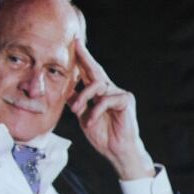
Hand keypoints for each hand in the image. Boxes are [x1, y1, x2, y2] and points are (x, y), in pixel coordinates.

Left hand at [68, 38, 155, 180]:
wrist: (117, 150)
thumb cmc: (103, 135)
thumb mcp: (84, 116)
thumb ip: (78, 102)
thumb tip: (67, 88)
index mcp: (99, 93)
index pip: (88, 73)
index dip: (81, 59)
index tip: (73, 43)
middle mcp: (110, 90)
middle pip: (95, 70)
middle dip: (85, 56)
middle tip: (76, 43)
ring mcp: (119, 94)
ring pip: (97, 86)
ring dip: (83, 97)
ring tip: (75, 110)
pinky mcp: (126, 101)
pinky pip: (106, 99)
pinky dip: (96, 110)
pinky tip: (91, 121)